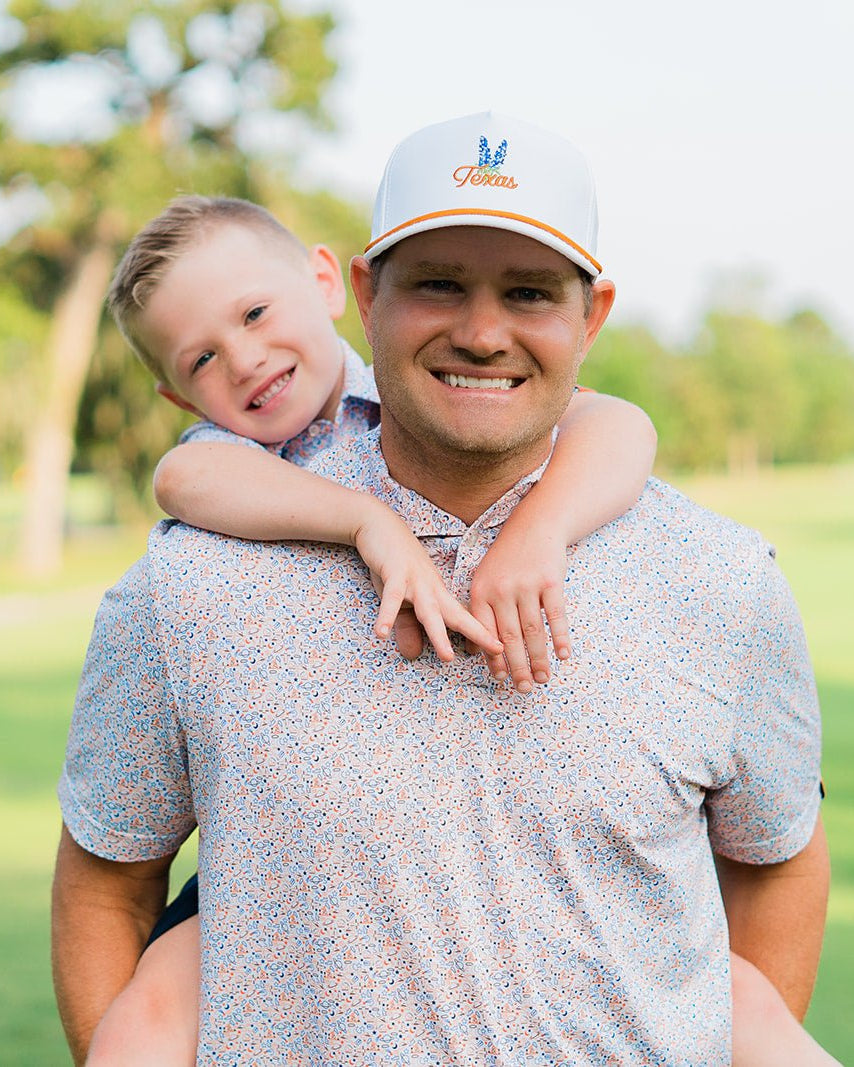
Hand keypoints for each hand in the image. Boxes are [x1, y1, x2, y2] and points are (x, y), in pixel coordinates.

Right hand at [354, 504, 502, 662]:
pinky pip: (391, 597)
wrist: (380, 525)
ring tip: (447, 658)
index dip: (482, 634)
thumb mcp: (403, 599)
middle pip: (457, 616)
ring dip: (438, 634)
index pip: (463, 619)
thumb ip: (408, 626)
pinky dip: (386, 615)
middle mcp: (431, 588)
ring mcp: (414, 580)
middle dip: (478, 634)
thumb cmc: (394, 564)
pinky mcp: (393, 572)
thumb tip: (413, 654)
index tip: (502, 652)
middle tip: (499, 652)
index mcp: (438, 594)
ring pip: (429, 611)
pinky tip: (380, 634)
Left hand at [468, 525, 570, 691]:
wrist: (535, 525)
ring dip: (540, 659)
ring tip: (543, 679)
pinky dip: (560, 638)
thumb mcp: (485, 579)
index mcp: (481, 591)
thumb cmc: (508, 559)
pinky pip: (556, 616)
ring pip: (533, 631)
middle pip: (510, 637)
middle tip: (523, 688)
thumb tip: (476, 652)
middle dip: (518, 666)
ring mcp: (527, 585)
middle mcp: (502, 590)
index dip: (493, 659)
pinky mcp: (551, 581)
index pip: (485, 633)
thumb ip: (481, 613)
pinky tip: (563, 655)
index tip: (501, 679)